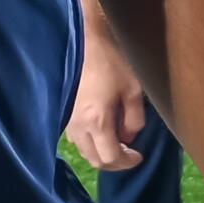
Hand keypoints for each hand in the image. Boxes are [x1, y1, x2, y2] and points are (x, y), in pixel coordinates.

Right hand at [65, 29, 145, 171]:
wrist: (85, 40)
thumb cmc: (112, 62)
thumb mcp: (133, 91)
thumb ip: (134, 121)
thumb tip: (128, 138)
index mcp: (97, 122)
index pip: (110, 158)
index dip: (127, 162)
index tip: (139, 154)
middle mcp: (78, 126)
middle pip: (95, 159)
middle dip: (115, 162)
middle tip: (129, 151)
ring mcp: (68, 119)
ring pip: (83, 150)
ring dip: (100, 152)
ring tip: (115, 140)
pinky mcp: (64, 112)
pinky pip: (75, 138)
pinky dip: (89, 142)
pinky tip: (99, 129)